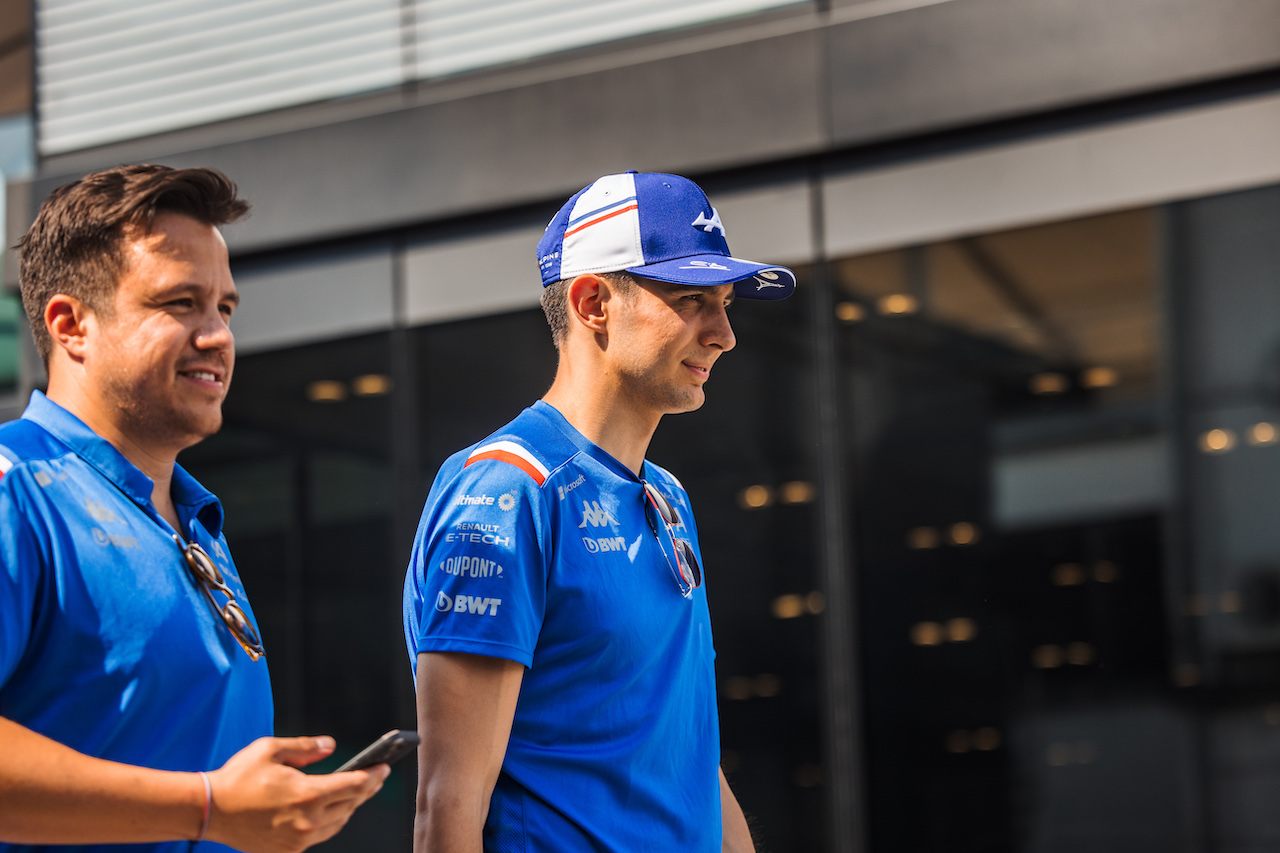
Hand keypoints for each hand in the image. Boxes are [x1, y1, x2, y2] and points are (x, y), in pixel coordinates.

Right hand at [204, 736, 388, 852]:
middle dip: (367, 789)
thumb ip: (305, 747)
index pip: (354, 786)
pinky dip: (330, 822)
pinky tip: (331, 809)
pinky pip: (320, 836)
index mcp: (307, 794)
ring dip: (350, 807)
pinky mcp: (288, 850)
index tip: (384, 767)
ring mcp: (298, 839)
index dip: (373, 776)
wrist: (210, 810)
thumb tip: (330, 746)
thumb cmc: (238, 778)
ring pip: (338, 823)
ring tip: (357, 791)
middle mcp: (307, 821)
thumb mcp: (271, 749)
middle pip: (351, 805)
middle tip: (376, 777)